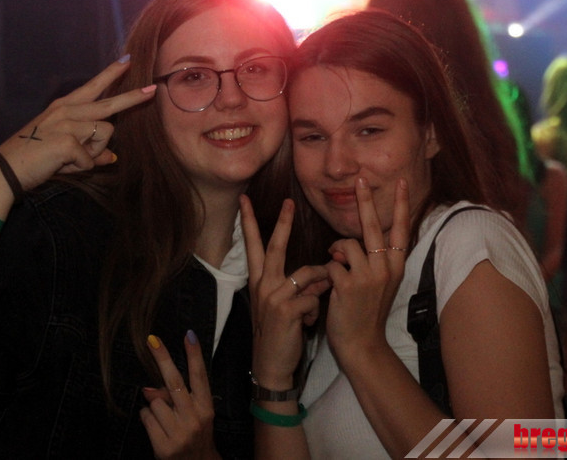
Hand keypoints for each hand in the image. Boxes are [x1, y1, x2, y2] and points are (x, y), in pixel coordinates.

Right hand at [0, 57, 155, 191]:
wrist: (5, 170)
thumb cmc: (34, 158)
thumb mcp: (64, 151)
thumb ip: (89, 152)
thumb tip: (112, 158)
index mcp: (65, 107)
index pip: (93, 86)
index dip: (111, 74)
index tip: (127, 61)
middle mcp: (67, 110)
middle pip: (109, 104)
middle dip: (133, 98)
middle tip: (153, 90)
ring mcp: (66, 123)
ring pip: (104, 135)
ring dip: (93, 153)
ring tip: (70, 159)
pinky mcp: (67, 141)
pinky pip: (91, 157)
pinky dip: (81, 166)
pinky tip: (63, 165)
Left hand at [141, 331, 218, 459]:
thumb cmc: (195, 433)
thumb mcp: (194, 414)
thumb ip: (176, 398)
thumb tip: (149, 390)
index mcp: (206, 407)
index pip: (200, 376)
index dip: (194, 355)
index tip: (189, 335)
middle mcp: (195, 418)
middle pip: (174, 383)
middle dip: (162, 359)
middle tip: (152, 340)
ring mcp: (179, 433)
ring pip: (155, 403)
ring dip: (154, 406)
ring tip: (163, 418)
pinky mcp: (164, 446)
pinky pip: (146, 418)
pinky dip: (147, 419)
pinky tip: (157, 427)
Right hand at [243, 196, 329, 387]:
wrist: (271, 365)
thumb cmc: (279, 333)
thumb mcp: (284, 305)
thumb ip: (299, 286)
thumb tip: (321, 273)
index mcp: (259, 281)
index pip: (254, 245)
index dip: (248, 222)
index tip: (244, 200)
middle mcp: (262, 285)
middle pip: (274, 246)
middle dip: (283, 223)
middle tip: (288, 202)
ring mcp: (273, 297)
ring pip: (307, 274)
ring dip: (321, 286)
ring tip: (322, 299)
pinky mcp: (285, 310)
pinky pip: (314, 299)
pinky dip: (317, 310)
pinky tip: (308, 324)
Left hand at [324, 178, 409, 361]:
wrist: (362, 343)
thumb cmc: (367, 310)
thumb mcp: (378, 283)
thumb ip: (367, 260)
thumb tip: (346, 244)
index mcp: (396, 266)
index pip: (401, 230)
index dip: (402, 205)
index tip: (403, 182)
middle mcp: (385, 268)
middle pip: (374, 226)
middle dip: (365, 201)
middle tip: (360, 180)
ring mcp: (368, 276)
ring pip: (346, 244)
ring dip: (336, 252)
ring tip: (338, 269)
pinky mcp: (348, 285)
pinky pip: (331, 263)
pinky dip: (327, 271)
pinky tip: (332, 288)